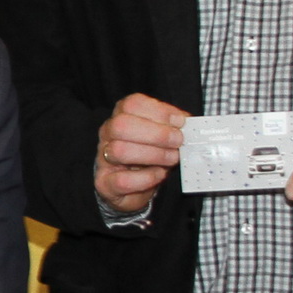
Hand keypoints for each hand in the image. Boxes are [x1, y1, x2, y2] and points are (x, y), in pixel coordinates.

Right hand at [95, 94, 185, 215]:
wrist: (134, 188)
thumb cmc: (149, 157)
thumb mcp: (162, 136)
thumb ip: (172, 127)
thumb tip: (189, 123)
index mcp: (122, 116)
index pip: (132, 104)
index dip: (159, 111)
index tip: (180, 122)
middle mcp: (108, 134)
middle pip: (121, 124)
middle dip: (156, 133)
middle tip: (178, 141)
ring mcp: (103, 158)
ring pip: (119, 150)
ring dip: (153, 155)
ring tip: (172, 158)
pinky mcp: (105, 183)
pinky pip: (122, 180)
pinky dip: (146, 178)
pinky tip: (159, 174)